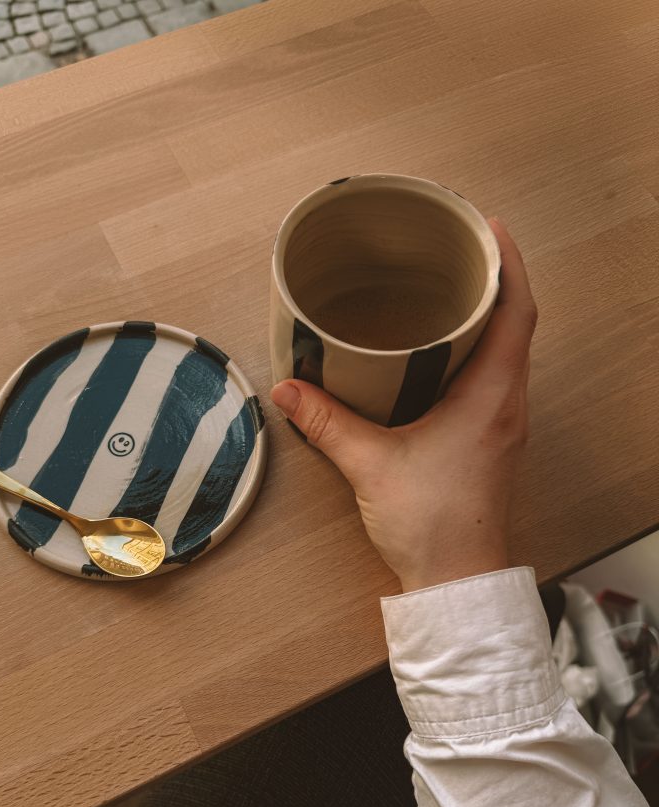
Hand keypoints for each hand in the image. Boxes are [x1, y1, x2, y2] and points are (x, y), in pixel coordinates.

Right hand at [270, 217, 536, 592]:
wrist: (456, 579)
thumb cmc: (432, 524)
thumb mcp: (371, 465)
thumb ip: (328, 423)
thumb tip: (289, 388)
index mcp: (491, 398)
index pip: (517, 312)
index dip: (508, 263)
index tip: (487, 227)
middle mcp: (507, 404)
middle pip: (516, 324)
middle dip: (493, 279)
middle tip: (457, 247)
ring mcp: (501, 424)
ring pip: (506, 352)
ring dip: (486, 316)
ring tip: (447, 288)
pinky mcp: (488, 440)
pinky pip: (492, 379)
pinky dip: (474, 352)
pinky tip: (438, 352)